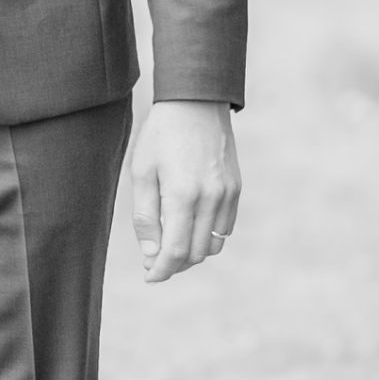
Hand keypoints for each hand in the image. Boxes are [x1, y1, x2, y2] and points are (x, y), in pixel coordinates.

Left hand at [128, 101, 239, 282]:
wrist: (196, 103)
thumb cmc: (161, 136)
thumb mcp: (142, 172)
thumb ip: (146, 216)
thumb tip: (151, 253)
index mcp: (183, 195)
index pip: (176, 251)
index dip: (161, 269)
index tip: (149, 276)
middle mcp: (211, 198)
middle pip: (196, 253)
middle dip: (174, 265)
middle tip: (154, 262)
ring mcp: (227, 194)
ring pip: (213, 244)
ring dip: (192, 253)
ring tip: (170, 247)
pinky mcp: (236, 189)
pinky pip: (225, 228)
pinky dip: (208, 237)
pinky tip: (189, 228)